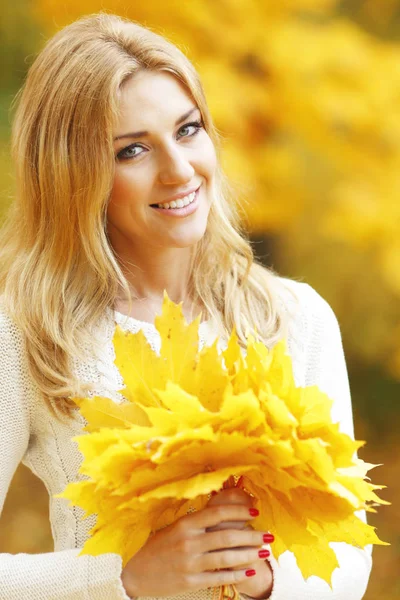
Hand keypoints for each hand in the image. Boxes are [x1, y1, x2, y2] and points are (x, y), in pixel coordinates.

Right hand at [121, 503, 269, 597]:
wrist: (136, 573)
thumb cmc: (157, 547)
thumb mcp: (174, 528)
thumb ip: (196, 522)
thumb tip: (224, 512)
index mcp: (185, 524)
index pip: (218, 513)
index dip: (239, 511)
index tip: (255, 511)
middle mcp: (189, 542)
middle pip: (227, 536)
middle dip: (252, 535)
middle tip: (268, 534)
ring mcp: (190, 563)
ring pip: (227, 557)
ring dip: (249, 554)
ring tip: (264, 551)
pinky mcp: (191, 581)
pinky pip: (219, 576)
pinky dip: (237, 573)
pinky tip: (250, 570)